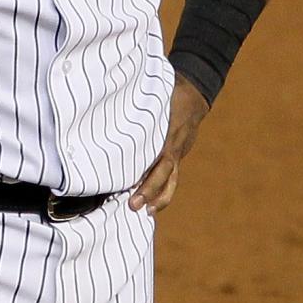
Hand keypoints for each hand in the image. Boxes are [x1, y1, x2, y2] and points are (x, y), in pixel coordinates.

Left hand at [126, 80, 212, 215]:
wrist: (193, 97)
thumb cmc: (166, 92)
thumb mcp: (151, 91)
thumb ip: (133, 98)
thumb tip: (109, 93)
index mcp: (164, 125)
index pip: (153, 145)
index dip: (143, 160)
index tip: (126, 173)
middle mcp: (171, 143)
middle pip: (162, 167)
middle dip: (149, 186)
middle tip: (133, 202)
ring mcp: (176, 153)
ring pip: (169, 178)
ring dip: (157, 196)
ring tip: (145, 211)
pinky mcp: (176, 159)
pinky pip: (172, 179)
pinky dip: (163, 194)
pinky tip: (151, 208)